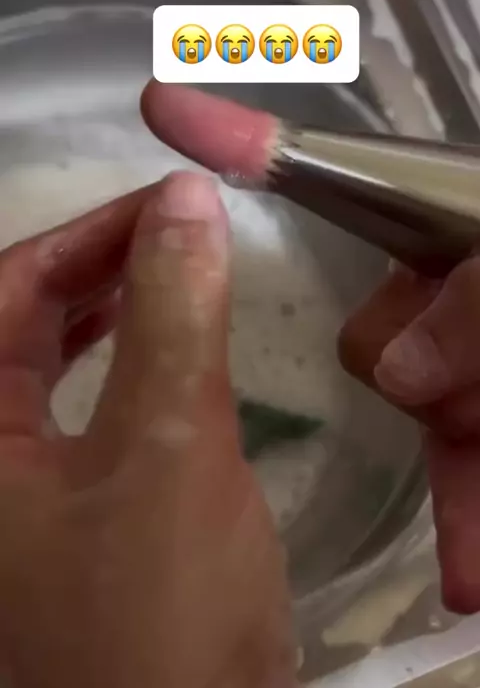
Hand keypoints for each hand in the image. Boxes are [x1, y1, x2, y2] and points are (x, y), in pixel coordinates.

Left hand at [0, 171, 294, 687]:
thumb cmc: (159, 612)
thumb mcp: (167, 450)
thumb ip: (173, 316)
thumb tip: (186, 201)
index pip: (6, 292)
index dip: (88, 232)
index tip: (170, 202)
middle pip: (19, 324)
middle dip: (97, 265)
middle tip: (175, 230)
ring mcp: (16, 497)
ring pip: (44, 366)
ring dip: (106, 309)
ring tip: (168, 270)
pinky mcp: (60, 523)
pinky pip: (77, 413)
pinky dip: (119, 367)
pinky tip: (162, 354)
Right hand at [140, 81, 479, 615]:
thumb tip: (397, 365)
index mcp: (469, 222)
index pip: (344, 168)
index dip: (246, 133)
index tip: (165, 102)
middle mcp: (470, 283)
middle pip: (392, 327)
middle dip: (420, 368)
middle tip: (468, 404)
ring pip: (440, 413)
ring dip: (461, 472)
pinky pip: (479, 469)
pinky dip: (477, 521)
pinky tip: (477, 579)